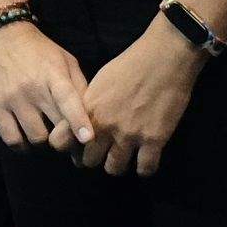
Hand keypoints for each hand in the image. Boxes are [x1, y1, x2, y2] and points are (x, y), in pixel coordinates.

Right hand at [0, 19, 91, 150]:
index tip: (88, 138)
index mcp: (54, 74)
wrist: (0, 35)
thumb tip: (92, 115)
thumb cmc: (39, 50)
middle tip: (69, 139)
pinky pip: (11, 138)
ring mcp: (13, 98)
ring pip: (35, 137)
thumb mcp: (64, 60)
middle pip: (55, 126)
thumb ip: (79, 85)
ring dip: (44, 142)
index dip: (79, 120)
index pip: (68, 100)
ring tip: (46, 136)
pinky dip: (22, 146)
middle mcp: (33, 87)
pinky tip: (26, 141)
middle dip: (67, 138)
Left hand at [74, 21, 202, 175]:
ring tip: (124, 157)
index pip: (62, 141)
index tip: (78, 147)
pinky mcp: (154, 139)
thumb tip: (84, 121)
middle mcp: (104, 126)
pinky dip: (145, 169)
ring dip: (118, 165)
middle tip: (103, 153)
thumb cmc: (132, 63)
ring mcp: (130, 134)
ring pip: (114, 169)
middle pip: (89, 161)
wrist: (165, 56)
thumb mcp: (100, 81)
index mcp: (88, 109)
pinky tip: (145, 161)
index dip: (68, 147)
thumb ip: (90, 104)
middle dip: (94, 159)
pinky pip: (145, 169)